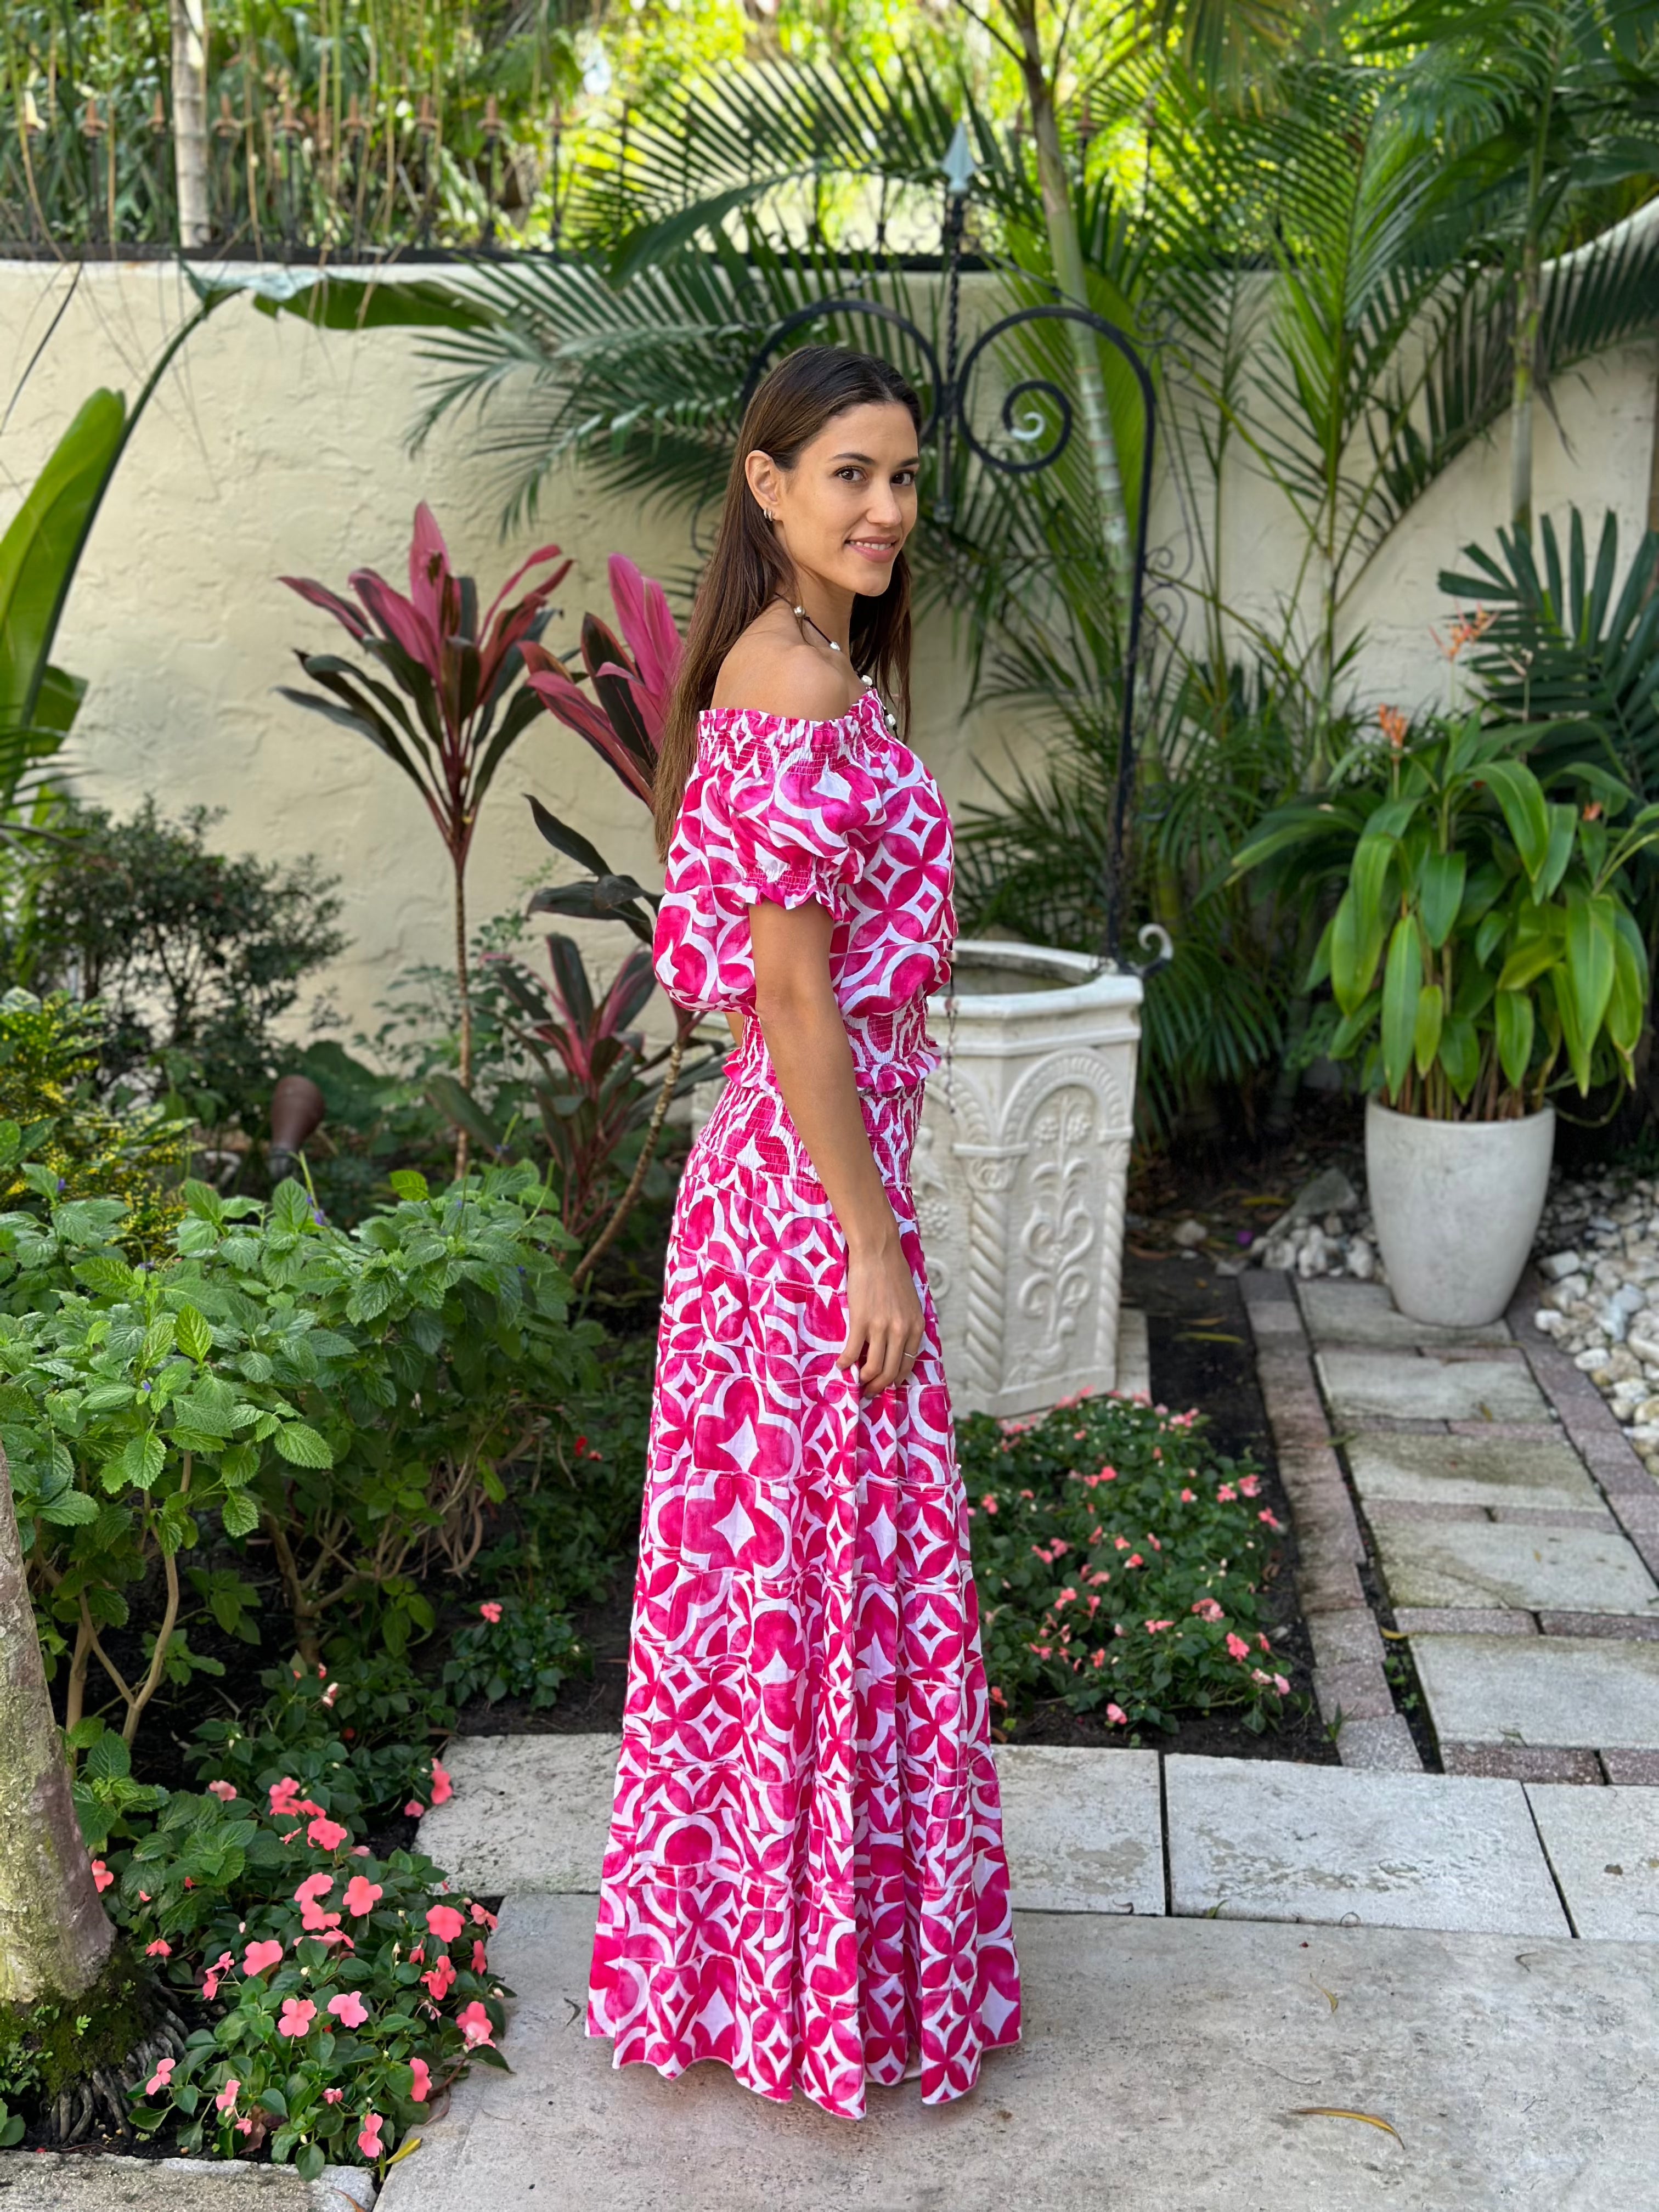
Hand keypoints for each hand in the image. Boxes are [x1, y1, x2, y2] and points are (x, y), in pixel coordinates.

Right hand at [838, 1235, 924, 1398]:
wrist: (878, 1253)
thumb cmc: (893, 1274)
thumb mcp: (910, 1303)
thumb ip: (906, 1325)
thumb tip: (895, 1346)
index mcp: (916, 1327)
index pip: (907, 1364)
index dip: (895, 1379)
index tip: (886, 1384)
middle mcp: (902, 1330)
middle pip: (891, 1371)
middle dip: (879, 1386)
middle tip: (869, 1391)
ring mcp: (882, 1327)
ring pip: (874, 1367)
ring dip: (864, 1379)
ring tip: (856, 1381)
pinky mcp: (862, 1321)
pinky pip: (852, 1350)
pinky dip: (846, 1362)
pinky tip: (841, 1365)